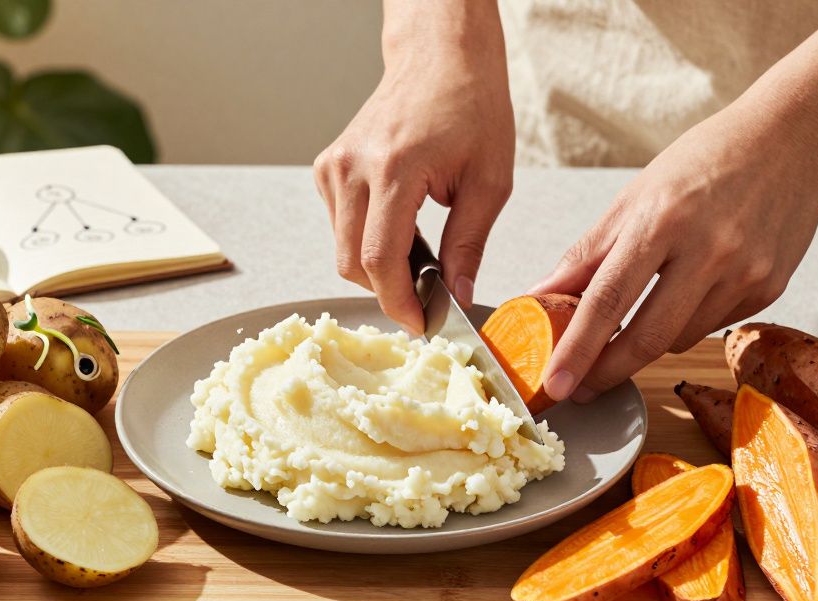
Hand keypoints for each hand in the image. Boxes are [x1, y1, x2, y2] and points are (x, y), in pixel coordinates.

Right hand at [313, 2, 513, 333]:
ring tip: (420, 253)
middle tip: (427, 298)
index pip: (379, 259)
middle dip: (388, 291)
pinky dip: (367, 240)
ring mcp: (333, 166)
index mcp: (393, 168)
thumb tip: (459, 296)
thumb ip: (469, 244)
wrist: (440, 59)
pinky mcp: (327, 168)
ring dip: (378, 265)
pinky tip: (400, 226)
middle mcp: (352, 167)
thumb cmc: (470, 106)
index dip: (398, 302)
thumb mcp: (490, 181)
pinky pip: (340, 226)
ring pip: (343, 248)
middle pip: (353, 262)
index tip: (420, 324)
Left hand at [530, 107, 817, 402]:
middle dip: (606, 372)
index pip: (608, 300)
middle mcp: (708, 251)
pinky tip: (691, 288)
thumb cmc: (706, 161)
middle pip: (646, 338)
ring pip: (678, 339)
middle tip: (579, 387)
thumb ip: (588, 252)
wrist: (793, 139)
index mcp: (663, 221)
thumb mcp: (636, 195)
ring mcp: (745, 274)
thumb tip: (541, 294)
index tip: (554, 383)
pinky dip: (687, 320)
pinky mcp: (770, 289)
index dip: (576, 349)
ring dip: (647, 340)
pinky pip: (711, 327)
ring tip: (638, 315)